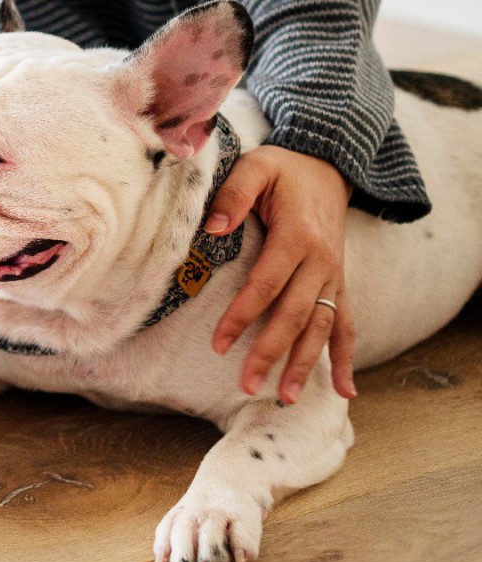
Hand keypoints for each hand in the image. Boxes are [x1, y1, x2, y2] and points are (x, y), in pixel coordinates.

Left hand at [205, 145, 356, 403]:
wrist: (329, 164)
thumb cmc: (284, 169)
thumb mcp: (256, 167)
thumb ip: (233, 194)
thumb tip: (213, 227)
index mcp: (297, 236)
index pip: (267, 284)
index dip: (243, 315)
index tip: (219, 343)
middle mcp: (321, 261)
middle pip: (296, 315)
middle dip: (271, 352)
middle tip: (247, 384)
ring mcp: (334, 275)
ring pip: (322, 326)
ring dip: (305, 363)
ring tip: (284, 397)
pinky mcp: (339, 282)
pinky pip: (347, 324)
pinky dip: (344, 357)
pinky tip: (344, 391)